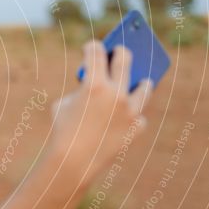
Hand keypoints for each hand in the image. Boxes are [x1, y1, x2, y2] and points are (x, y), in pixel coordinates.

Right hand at [49, 41, 154, 184]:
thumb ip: (83, 90)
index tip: (93, 46)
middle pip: (125, 60)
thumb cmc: (63, 131)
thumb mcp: (64, 104)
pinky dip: (133, 117)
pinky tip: (131, 116)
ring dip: (143, 83)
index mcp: (94, 83)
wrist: (73, 162)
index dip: (92, 47)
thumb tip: (100, 85)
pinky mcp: (136, 128)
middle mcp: (116, 93)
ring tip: (143, 81)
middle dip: (121, 52)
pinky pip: (138, 117)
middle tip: (120, 52)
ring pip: (145, 88)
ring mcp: (130, 110)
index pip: (96, 52)